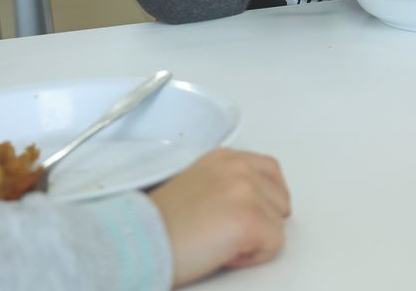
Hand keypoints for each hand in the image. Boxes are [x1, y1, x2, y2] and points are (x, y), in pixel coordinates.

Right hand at [149, 148, 290, 286]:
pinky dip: (251, 257)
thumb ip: (228, 184)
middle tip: (223, 233)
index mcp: (225, 158)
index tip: (247, 215)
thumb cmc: (157, 224)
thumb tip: (254, 201)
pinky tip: (221, 253)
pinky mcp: (250, 219)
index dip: (264, 200)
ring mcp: (246, 191)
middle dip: (261, 221)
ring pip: (278, 224)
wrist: (135, 241)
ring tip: (218, 241)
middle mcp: (238, 167)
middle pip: (280, 199)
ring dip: (254, 240)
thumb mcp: (198, 185)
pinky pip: (273, 245)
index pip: (270, 171)